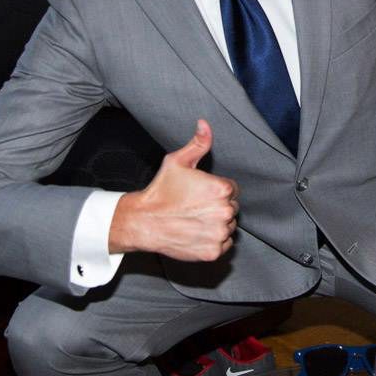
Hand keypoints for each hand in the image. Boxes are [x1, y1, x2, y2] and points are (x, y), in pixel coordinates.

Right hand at [108, 120, 238, 259]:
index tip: (199, 194)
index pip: (232, 190)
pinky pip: (224, 244)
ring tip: (194, 220)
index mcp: (221, 190)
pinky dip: (213, 240)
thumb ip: (198, 143)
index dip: (215, 190)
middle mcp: (225, 212)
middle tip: (194, 207)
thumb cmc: (161, 191)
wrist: (143, 222)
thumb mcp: (177, 161)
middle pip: (231, 208)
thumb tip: (205, 124)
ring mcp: (219, 234)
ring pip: (228, 226)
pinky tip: (196, 233)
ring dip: (216, 224)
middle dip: (217, 207)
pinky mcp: (213, 252)